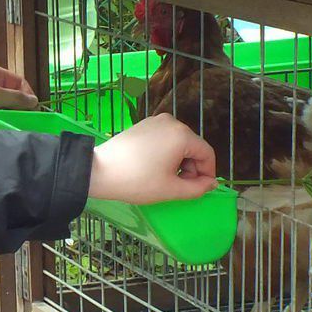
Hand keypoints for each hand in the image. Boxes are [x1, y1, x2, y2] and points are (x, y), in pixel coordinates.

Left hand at [0, 62, 38, 122]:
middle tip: (24, 120)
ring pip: (3, 106)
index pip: (17, 81)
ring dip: (9, 115)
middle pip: (11, 94)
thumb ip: (16, 97)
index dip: (27, 94)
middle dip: (18, 106)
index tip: (33, 110)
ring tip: (14, 125)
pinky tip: (3, 127)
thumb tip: (35, 101)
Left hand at [90, 115, 217, 203]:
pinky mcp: (144, 125)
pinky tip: (155, 168)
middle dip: (192, 168)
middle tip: (180, 187)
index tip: (200, 189)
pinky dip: (167, 153)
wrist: (100, 171)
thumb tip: (211, 183)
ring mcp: (156, 121)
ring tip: (166, 179)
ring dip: (180, 162)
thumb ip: (197, 188)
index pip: (207, 153)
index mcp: (182, 135)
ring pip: (179, 143)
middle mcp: (172, 122)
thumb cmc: (137, 181)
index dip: (208, 173)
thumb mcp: (171, 189)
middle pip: (193, 146)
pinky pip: (165, 138)